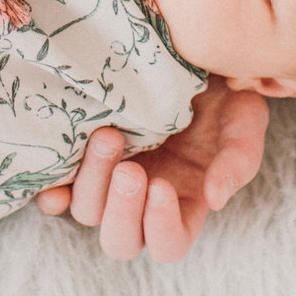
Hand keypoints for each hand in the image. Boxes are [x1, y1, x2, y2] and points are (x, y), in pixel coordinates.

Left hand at [33, 79, 269, 261]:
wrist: (189, 51)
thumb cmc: (223, 91)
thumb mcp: (244, 119)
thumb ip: (238, 160)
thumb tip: (216, 199)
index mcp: (183, 204)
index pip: (168, 245)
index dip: (161, 228)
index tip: (161, 187)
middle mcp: (141, 202)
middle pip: (121, 240)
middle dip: (121, 210)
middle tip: (130, 171)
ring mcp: (108, 181)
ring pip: (87, 212)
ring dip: (94, 183)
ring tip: (108, 137)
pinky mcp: (80, 159)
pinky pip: (56, 191)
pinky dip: (51, 193)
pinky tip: (53, 181)